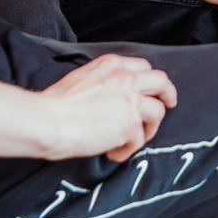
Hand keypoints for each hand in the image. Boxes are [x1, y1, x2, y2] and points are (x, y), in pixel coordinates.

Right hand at [39, 53, 178, 160]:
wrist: (48, 120)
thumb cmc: (54, 104)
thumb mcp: (81, 78)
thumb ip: (103, 81)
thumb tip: (110, 97)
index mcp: (111, 65)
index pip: (143, 67)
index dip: (149, 81)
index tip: (151, 90)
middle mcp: (126, 78)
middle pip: (161, 81)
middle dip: (168, 94)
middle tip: (168, 104)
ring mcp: (131, 101)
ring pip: (158, 112)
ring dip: (148, 128)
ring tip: (132, 140)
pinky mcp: (131, 124)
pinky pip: (139, 141)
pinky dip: (127, 150)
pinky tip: (112, 153)